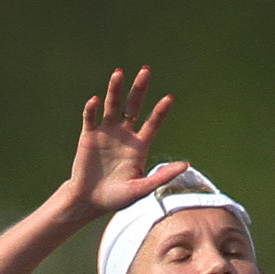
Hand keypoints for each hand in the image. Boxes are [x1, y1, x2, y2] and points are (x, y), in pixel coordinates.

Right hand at [67, 68, 185, 218]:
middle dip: (139, 89)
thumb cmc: (116, 198)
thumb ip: (161, 177)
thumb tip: (186, 165)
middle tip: (145, 71)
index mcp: (139, 145)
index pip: (153, 123)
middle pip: (133, 106)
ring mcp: (106, 132)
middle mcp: (124, 134)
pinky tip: (95, 101)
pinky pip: (90, 118)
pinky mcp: (89, 136)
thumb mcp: (141, 189)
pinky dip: (92, 109)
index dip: (160, 111)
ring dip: (115, 90)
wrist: (88, 202)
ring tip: (118, 73)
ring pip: (112, 106)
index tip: (168, 99)